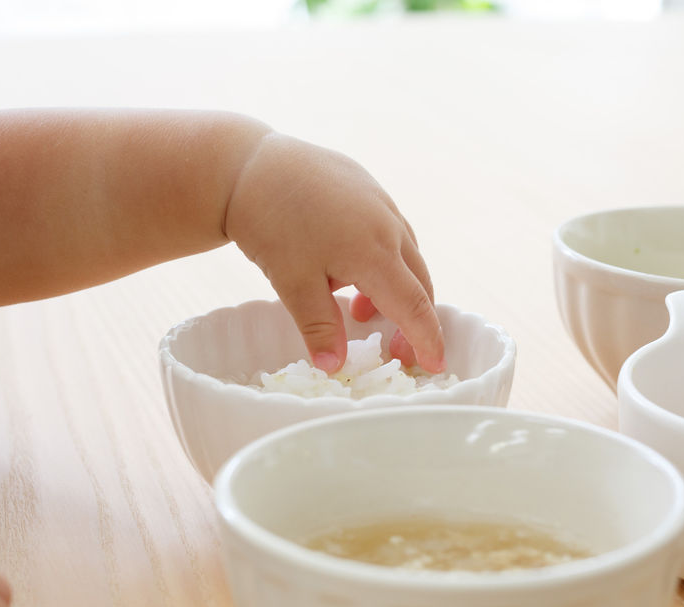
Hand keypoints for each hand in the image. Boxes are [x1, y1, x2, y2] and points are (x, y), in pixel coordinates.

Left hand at [224, 133, 444, 372]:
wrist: (248, 163)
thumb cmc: (270, 222)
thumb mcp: (291, 283)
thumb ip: (319, 326)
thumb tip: (334, 367)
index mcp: (374, 252)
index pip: (414, 306)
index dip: (427, 339)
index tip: (435, 366)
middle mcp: (387, 225)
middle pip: (419, 282)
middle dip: (413, 320)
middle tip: (393, 349)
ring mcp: (380, 201)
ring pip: (404, 255)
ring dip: (394, 290)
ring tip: (357, 311)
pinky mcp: (366, 187)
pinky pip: (389, 231)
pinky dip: (381, 261)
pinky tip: (346, 270)